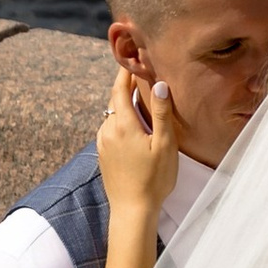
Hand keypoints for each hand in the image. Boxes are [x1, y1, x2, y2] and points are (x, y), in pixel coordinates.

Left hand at [98, 66, 182, 231]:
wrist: (132, 210)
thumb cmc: (154, 179)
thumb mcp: (164, 145)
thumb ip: (160, 113)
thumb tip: (159, 84)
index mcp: (123, 125)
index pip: (119, 89)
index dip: (125, 72)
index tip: (131, 58)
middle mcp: (108, 130)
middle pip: (114, 100)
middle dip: (124, 86)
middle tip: (137, 73)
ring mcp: (102, 143)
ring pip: (112, 116)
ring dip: (123, 106)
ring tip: (138, 99)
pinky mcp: (102, 155)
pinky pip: (110, 129)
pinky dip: (120, 121)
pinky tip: (132, 127)